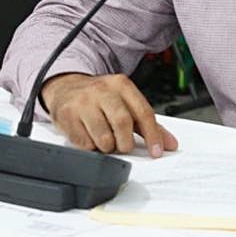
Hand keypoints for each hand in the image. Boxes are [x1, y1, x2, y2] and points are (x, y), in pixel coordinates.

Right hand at [41, 73, 177, 158]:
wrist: (66, 87)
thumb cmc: (100, 98)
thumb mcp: (126, 103)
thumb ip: (148, 124)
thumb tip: (169, 143)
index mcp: (122, 85)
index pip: (143, 112)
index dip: (153, 135)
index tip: (157, 152)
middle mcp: (103, 90)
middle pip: (122, 123)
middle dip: (125, 143)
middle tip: (123, 146)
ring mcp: (83, 102)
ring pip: (103, 138)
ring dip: (107, 147)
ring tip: (105, 139)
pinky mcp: (67, 115)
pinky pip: (84, 143)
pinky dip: (91, 147)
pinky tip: (90, 136)